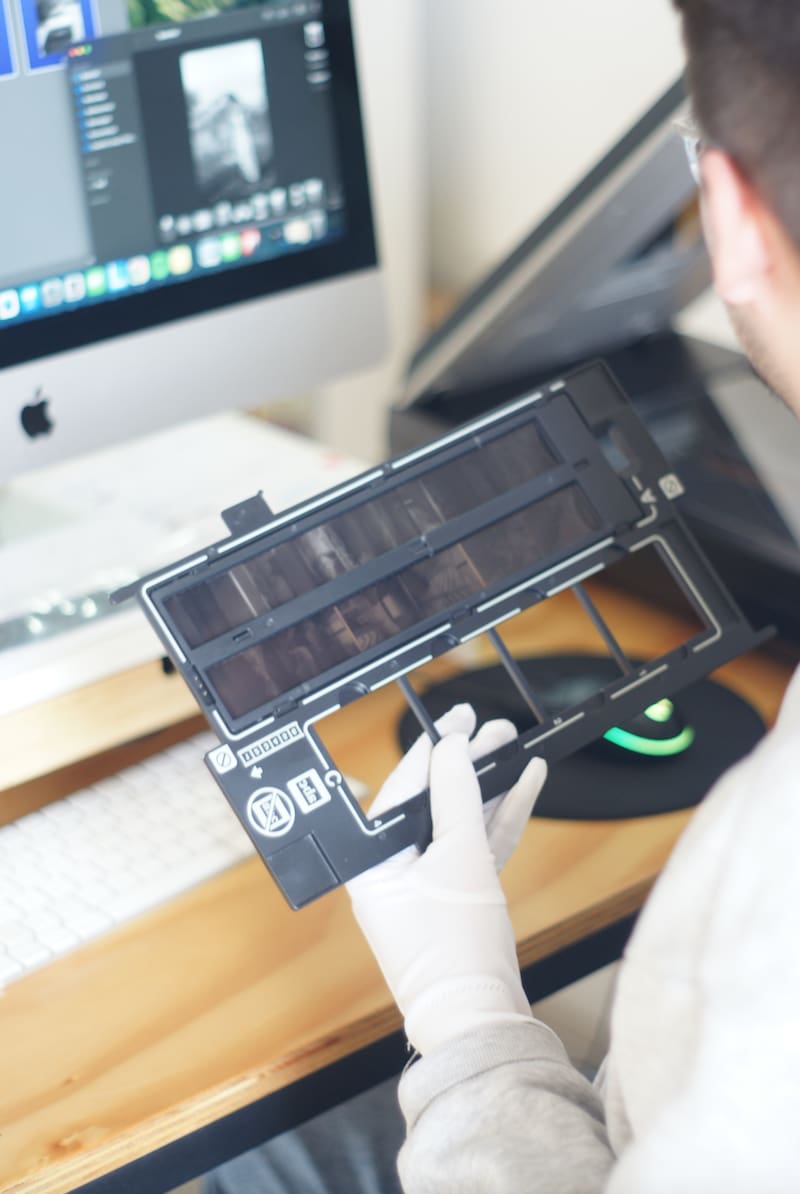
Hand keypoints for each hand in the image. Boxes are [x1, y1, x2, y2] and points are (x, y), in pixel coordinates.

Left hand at [347, 704, 546, 1054]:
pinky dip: (502, 817)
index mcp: (374, 866)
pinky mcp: (460, 898)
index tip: (456, 721)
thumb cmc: (457, 954)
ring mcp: (429, 887)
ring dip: (489, 785)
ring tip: (514, 745)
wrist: (482, 1021)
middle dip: (467, 765)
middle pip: (433, 803)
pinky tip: (527, 784)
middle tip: (491, 728)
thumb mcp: (461, 860)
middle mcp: (395, 873)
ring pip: (461, 821)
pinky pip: (479, 845)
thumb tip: (452, 749)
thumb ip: (458, 797)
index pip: (400, 792)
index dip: (432, 751)